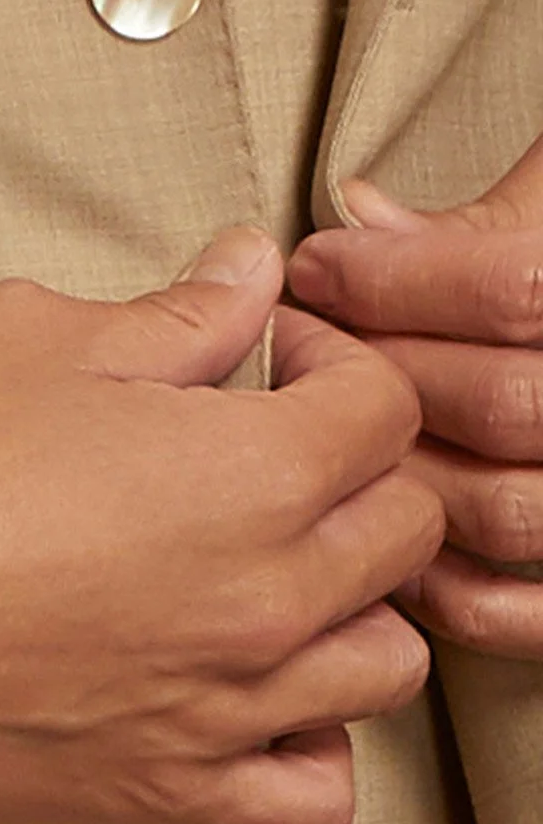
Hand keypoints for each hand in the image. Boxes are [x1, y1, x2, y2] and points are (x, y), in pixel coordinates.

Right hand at [0, 227, 441, 823]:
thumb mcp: (28, 340)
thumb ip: (172, 317)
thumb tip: (249, 276)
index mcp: (249, 472)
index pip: (385, 407)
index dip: (333, 361)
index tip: (272, 358)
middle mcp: (264, 600)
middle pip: (408, 532)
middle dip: (354, 472)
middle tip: (262, 448)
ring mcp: (223, 709)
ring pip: (386, 666)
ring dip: (347, 607)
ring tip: (262, 572)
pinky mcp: (164, 794)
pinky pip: (317, 796)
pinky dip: (309, 744)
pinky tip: (247, 692)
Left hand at [286, 132, 542, 659]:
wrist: (541, 382)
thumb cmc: (531, 303)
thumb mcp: (533, 240)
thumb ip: (467, 229)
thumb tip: (359, 211)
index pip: (520, 290)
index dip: (403, 276)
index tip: (315, 265)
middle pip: (501, 401)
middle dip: (384, 372)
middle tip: (305, 348)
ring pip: (501, 508)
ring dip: (397, 472)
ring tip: (328, 440)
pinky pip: (510, 613)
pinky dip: (438, 586)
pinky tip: (384, 529)